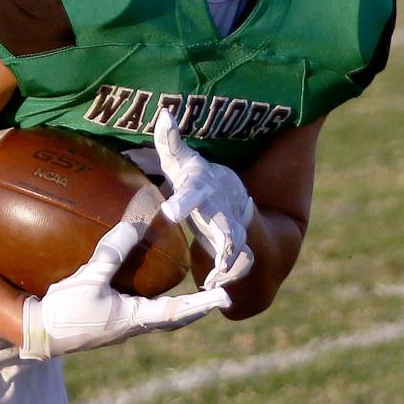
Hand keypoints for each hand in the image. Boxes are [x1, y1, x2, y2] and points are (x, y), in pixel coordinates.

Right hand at [20, 219, 229, 359]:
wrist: (41, 334)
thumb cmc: (66, 311)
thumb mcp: (89, 278)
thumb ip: (112, 253)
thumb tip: (134, 225)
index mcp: (135, 318)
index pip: (178, 311)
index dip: (203, 303)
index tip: (225, 298)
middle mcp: (134, 325)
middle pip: (176, 318)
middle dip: (198, 308)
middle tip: (218, 297)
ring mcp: (123, 326)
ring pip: (161, 317)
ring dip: (181, 307)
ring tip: (195, 294)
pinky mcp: (111, 322)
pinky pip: (144, 312)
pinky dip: (158, 302)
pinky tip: (151, 289)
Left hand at [153, 108, 254, 288]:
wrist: (230, 194)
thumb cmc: (196, 178)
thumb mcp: (182, 162)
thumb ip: (169, 142)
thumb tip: (164, 112)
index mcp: (202, 190)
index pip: (192, 195)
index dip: (183, 203)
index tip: (170, 213)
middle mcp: (221, 211)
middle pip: (225, 227)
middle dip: (224, 242)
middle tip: (220, 255)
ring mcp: (232, 230)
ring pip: (238, 250)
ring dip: (231, 266)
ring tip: (218, 282)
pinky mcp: (237, 248)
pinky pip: (239, 266)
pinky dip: (230, 278)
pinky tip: (217, 291)